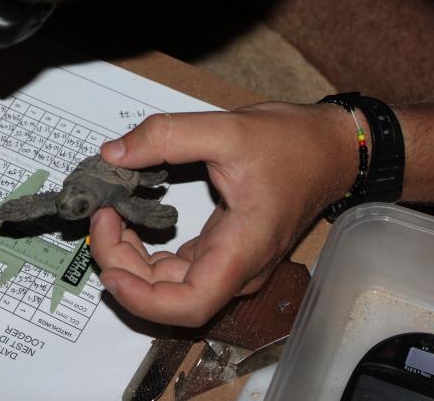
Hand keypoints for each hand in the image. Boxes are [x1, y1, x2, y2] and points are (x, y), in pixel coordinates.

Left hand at [89, 102, 358, 325]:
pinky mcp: (224, 251)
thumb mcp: (227, 128)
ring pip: (170, 286)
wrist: (331, 149)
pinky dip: (147, 254)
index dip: (143, 300)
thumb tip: (113, 153)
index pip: (190, 304)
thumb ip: (167, 136)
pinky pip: (178, 268)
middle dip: (125, 266)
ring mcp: (231, 263)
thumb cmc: (294, 144)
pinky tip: (131, 224)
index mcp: (243, 249)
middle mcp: (238, 268)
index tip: (109, 270)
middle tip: (102, 218)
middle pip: (170, 297)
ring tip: (111, 218)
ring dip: (132, 261)